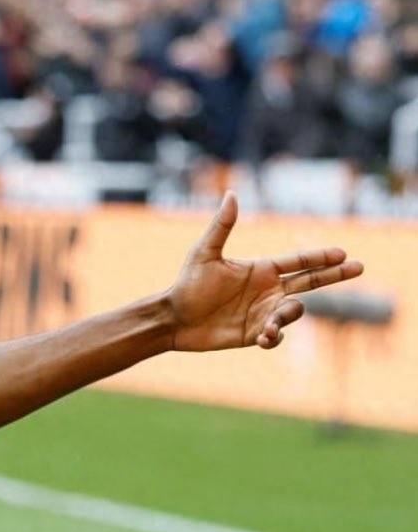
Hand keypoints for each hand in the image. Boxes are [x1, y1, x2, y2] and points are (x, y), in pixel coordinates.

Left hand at [166, 192, 363, 351]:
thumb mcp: (204, 254)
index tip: (343, 252)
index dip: (320, 256)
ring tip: (272, 324)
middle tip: (359, 267)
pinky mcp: (254, 334)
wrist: (173, 319)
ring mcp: (263, 312)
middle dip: (334, 275)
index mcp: (261, 269)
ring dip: (288, 316)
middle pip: (310, 281)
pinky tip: (266, 337)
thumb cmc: (186, 284)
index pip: (298, 261)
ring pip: (293, 312)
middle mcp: (267, 290)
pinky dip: (276, 337)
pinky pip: (276, 336)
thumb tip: (231, 194)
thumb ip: (221, 226)